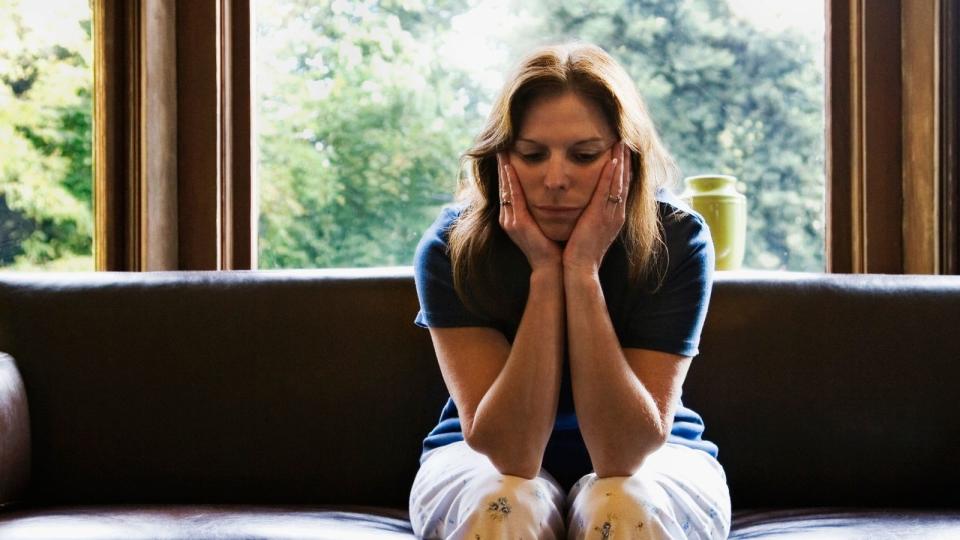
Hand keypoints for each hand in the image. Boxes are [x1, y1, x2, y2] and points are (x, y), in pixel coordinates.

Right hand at [497, 152, 562, 270]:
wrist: (552, 267)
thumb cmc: (552, 245)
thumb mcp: (544, 222)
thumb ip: (541, 208)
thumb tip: (551, 192)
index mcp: (514, 217)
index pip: (509, 188)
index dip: (506, 170)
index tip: (507, 152)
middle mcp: (508, 217)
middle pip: (503, 185)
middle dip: (502, 165)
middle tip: (500, 144)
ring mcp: (510, 221)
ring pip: (505, 188)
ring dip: (503, 169)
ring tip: (502, 150)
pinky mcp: (516, 224)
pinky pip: (512, 197)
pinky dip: (510, 181)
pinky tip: (510, 167)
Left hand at [563, 141, 629, 274]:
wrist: (580, 269)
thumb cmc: (580, 252)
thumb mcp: (589, 230)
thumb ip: (591, 217)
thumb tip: (586, 207)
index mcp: (614, 217)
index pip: (621, 188)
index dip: (623, 170)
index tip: (622, 153)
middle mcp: (617, 214)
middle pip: (625, 182)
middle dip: (625, 161)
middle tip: (625, 142)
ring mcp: (611, 215)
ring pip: (619, 183)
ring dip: (621, 162)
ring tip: (621, 143)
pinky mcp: (601, 216)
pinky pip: (608, 191)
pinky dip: (612, 175)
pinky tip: (612, 160)